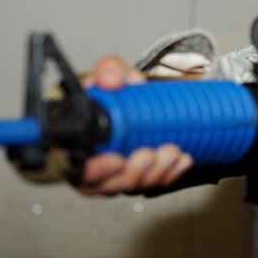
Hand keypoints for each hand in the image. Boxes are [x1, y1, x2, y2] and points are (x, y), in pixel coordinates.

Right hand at [76, 55, 192, 195]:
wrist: (138, 96)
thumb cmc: (115, 89)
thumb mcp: (111, 72)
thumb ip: (108, 70)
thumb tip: (110, 80)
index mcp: (77, 142)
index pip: (75, 170)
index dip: (95, 171)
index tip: (117, 160)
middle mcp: (94, 163)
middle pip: (106, 186)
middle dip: (131, 174)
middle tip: (148, 155)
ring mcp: (118, 173)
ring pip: (132, 187)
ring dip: (154, 173)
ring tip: (171, 152)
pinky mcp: (140, 175)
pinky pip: (154, 182)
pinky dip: (170, 173)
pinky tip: (181, 160)